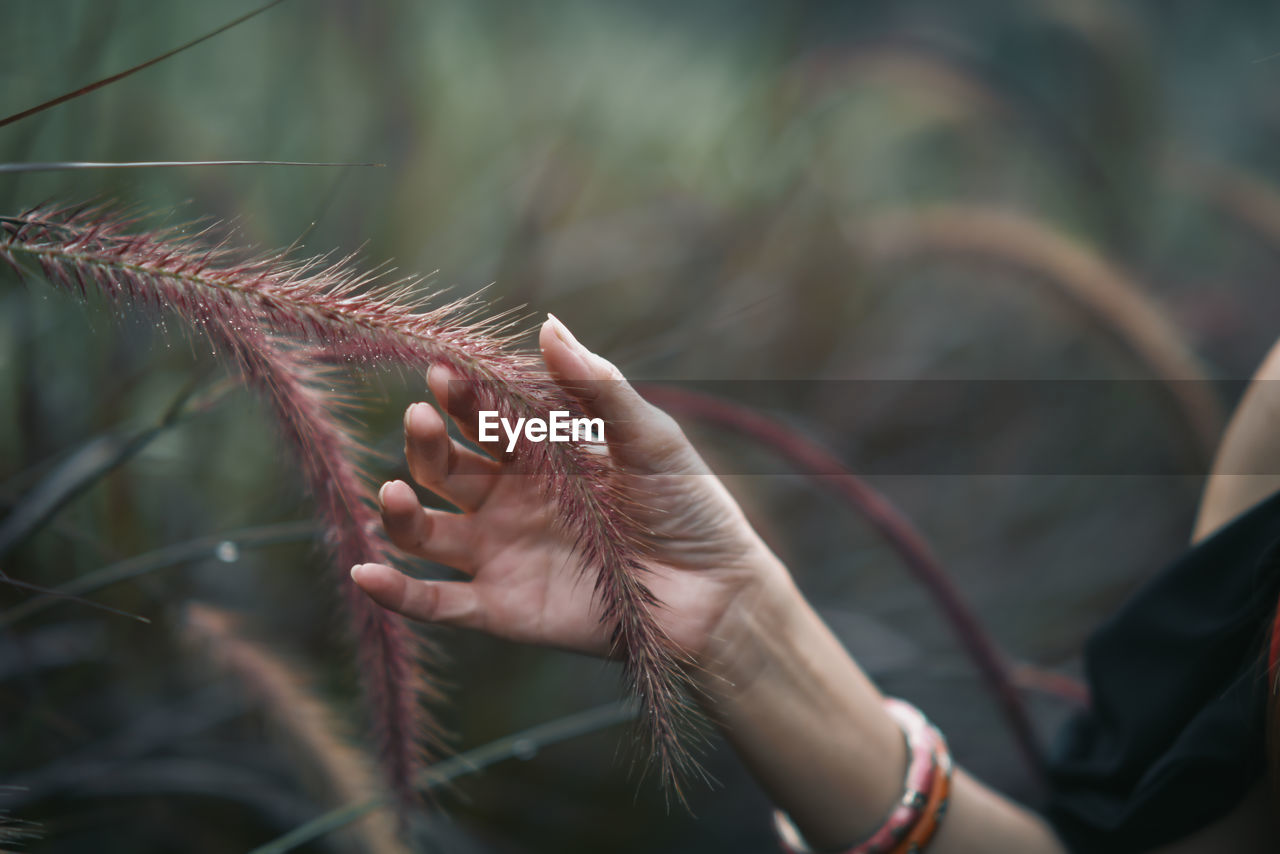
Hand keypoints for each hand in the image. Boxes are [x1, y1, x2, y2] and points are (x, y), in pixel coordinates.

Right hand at [350, 314, 785, 662]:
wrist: (717, 592)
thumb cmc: (690, 507)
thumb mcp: (648, 438)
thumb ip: (597, 387)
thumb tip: (547, 323)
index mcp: (541, 455)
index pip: (483, 418)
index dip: (460, 395)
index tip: (443, 371)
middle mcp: (510, 501)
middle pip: (445, 467)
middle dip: (427, 440)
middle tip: (422, 416)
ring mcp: (501, 554)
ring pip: (427, 529)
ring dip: (399, 510)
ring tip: (394, 488)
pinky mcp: (502, 609)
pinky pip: (437, 602)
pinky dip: (396, 592)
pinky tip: (364, 573)